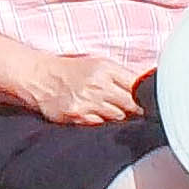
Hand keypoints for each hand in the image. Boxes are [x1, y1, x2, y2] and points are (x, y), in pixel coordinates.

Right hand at [25, 53, 144, 124]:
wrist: (40, 77)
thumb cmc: (71, 70)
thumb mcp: (97, 64)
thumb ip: (121, 75)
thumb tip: (146, 86)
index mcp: (106, 68)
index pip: (137, 85)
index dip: (145, 95)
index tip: (148, 100)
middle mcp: (98, 85)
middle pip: (131, 104)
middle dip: (135, 109)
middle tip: (135, 110)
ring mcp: (88, 102)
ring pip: (117, 117)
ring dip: (119, 116)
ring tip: (110, 109)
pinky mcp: (77, 116)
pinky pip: (100, 124)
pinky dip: (102, 122)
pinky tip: (96, 115)